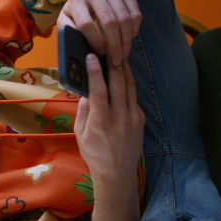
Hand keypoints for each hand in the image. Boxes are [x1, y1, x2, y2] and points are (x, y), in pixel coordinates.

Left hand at [58, 0, 141, 65]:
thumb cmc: (76, 11)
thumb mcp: (65, 20)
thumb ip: (67, 31)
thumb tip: (76, 45)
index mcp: (76, 1)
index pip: (86, 24)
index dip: (94, 41)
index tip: (100, 53)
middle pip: (109, 22)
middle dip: (114, 45)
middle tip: (116, 60)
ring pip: (124, 19)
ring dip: (126, 40)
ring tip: (123, 54)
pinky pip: (135, 13)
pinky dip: (134, 29)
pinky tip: (129, 38)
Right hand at [74, 54, 143, 180]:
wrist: (117, 173)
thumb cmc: (94, 153)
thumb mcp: (80, 133)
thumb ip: (83, 111)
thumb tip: (85, 91)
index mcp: (101, 122)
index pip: (99, 91)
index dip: (95, 72)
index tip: (91, 56)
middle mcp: (120, 117)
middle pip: (119, 83)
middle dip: (113, 63)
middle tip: (107, 48)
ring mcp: (133, 117)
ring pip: (129, 86)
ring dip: (123, 69)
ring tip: (117, 55)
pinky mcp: (140, 118)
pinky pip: (133, 96)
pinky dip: (127, 84)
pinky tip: (122, 75)